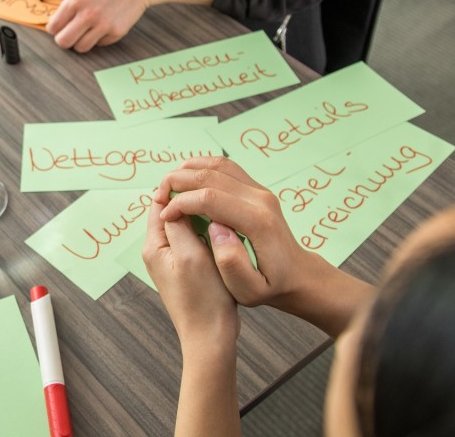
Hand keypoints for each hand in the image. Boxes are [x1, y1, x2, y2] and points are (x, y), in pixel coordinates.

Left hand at [45, 0, 150, 51]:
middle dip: (65, 40)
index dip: (55, 29)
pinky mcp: (116, 32)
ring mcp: (102, 25)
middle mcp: (87, 14)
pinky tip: (105, 26)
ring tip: (88, 32)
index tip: (59, 28)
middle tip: (71, 35)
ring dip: (82, 42)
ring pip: (81, 48)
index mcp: (75, 1)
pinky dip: (100, 38)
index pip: (53, 27)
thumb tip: (59, 22)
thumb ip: (72, 6)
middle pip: (63, 42)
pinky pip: (100, 44)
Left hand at [143, 199, 238, 346]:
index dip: (178, 189)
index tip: (201, 181)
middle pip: (172, 213)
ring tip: (220, 209)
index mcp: (154, 245)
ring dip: (200, 217)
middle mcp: (158, 251)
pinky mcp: (186, 268)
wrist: (210, 336)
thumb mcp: (190, 254)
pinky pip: (193, 240)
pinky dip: (205, 232)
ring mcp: (172, 260)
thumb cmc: (203, 299)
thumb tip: (173, 199)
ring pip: (185, 225)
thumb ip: (179, 224)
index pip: (160, 203)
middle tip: (215, 193)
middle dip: (190, 201)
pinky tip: (221, 231)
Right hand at [154, 157, 310, 308]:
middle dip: (177, 181)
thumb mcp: (249, 289)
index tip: (166, 216)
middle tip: (158, 195)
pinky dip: (202, 167)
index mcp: (257, 222)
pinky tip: (187, 180)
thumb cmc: (270, 286)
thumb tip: (216, 228)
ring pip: (218, 164)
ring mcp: (261, 191)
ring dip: (188, 169)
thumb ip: (232, 262)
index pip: (209, 198)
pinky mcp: (257, 189)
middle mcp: (260, 199)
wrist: (296, 275)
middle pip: (210, 175)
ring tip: (168, 185)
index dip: (180, 203)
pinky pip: (225, 167)